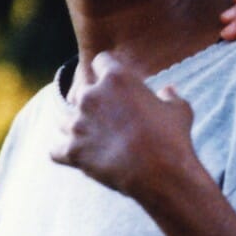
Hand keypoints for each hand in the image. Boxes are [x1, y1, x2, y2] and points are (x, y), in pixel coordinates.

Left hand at [56, 51, 207, 209]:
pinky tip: (76, 155)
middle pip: (80, 91)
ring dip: (76, 126)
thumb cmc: (172, 138)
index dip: (109, 70)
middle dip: (91, 101)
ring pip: (64, 120)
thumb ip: (170, 96)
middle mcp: (91, 96)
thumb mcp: (179, 110)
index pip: (101, 61)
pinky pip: (55, 150)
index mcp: (116, 78)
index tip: (116, 83)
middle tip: (107, 116)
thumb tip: (168, 90)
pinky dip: (64, 152)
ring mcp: (77, 124)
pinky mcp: (72, 151)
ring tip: (92, 138)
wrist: (161, 173)